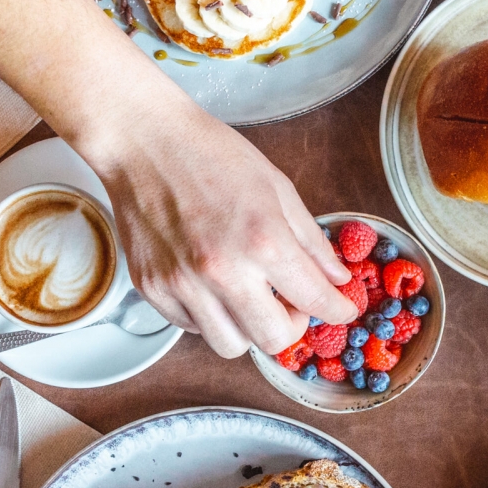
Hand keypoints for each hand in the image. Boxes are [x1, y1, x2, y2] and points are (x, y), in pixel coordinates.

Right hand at [75, 102, 356, 357]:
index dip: (340, 310)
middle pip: (274, 340)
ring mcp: (182, 284)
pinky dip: (211, 317)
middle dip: (294, 326)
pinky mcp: (152, 289)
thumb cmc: (212, 155)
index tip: (343, 309)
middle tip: (293, 303)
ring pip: (231, 346)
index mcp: (263, 242)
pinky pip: (192, 328)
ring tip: (251, 297)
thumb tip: (336, 277)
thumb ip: (311, 241)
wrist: (144, 141)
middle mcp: (222, 271)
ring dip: (250, 328)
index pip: (316, 301)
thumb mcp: (279, 189)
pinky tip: (215, 287)